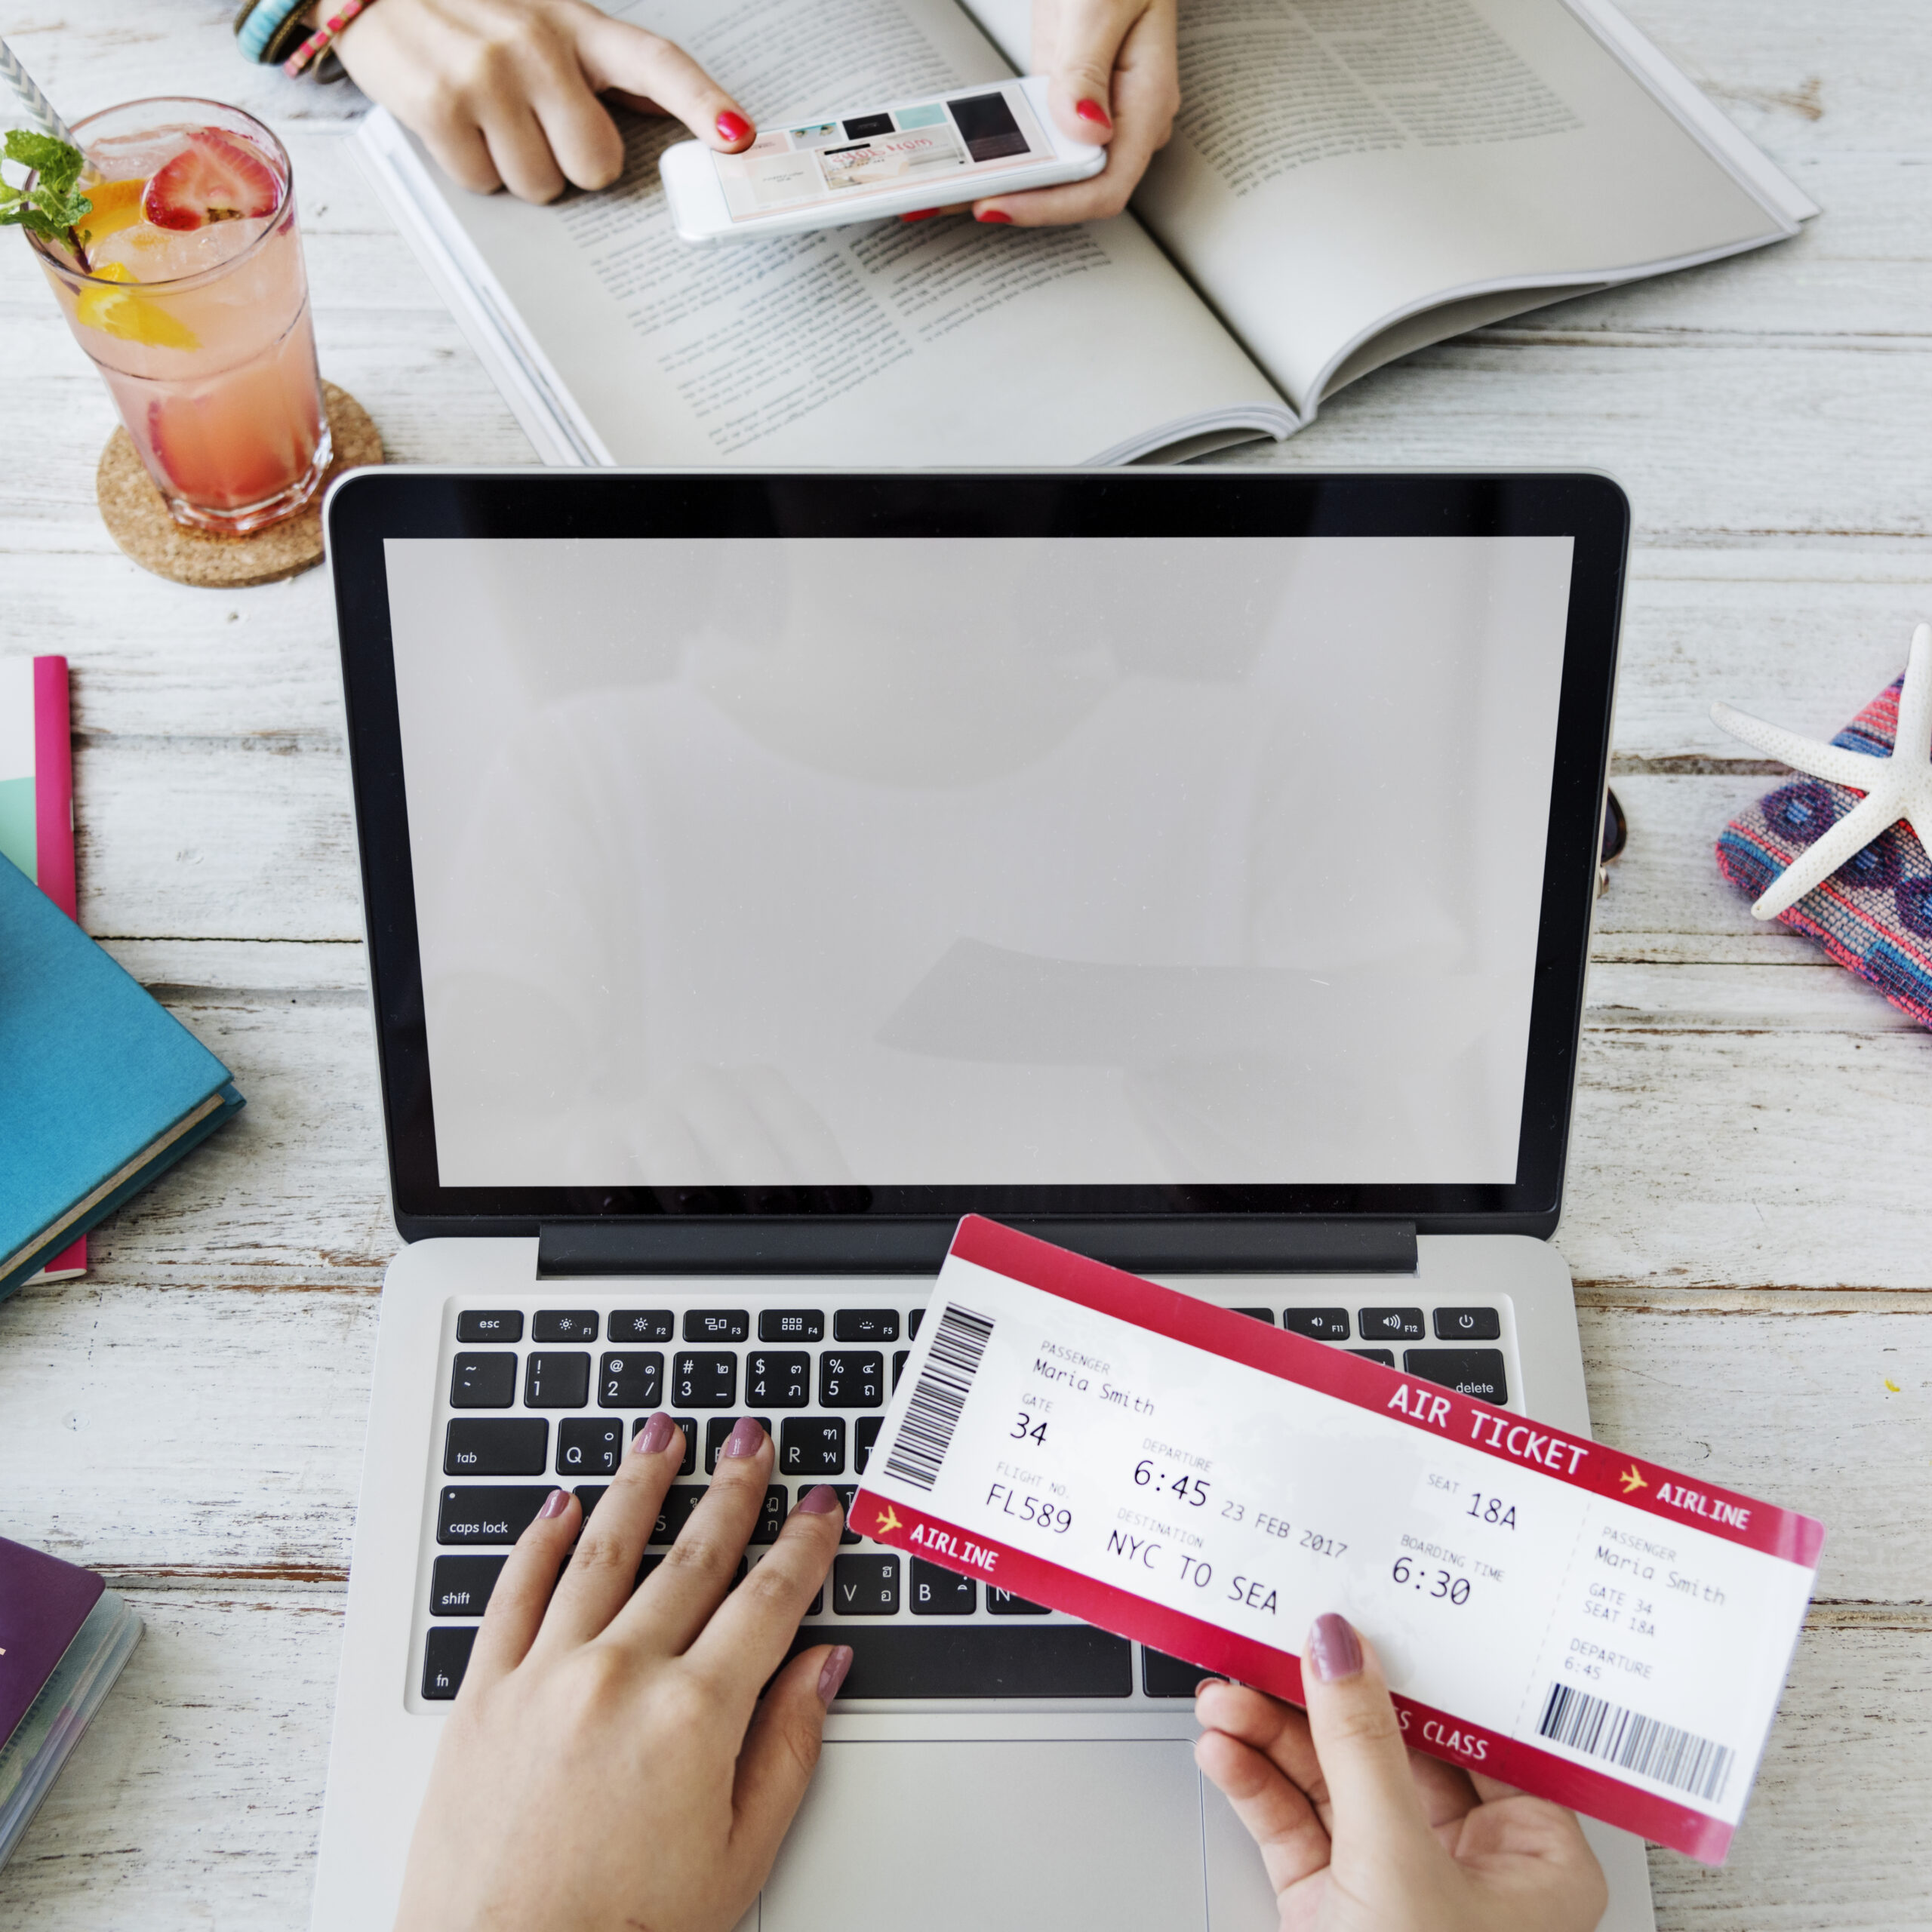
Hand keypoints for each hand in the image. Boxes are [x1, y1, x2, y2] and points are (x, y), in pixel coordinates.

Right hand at [331, 0, 754, 201]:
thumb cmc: (468, 8)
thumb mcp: (542, 16)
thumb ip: (602, 64)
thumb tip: (667, 114)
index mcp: (575, 23)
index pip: (655, 62)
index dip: (700, 102)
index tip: (737, 136)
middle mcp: (537, 43)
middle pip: (596, 164)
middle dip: (567, 162)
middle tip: (532, 125)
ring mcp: (488, 73)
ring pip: (540, 185)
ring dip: (513, 167)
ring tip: (484, 114)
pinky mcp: (440, 103)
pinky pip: (484, 183)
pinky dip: (468, 166)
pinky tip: (451, 119)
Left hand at [395, 1416, 851, 1931]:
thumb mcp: (739, 1856)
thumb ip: (789, 1748)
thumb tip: (825, 1668)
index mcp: (695, 1715)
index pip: (769, 1600)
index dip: (802, 1545)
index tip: (819, 1506)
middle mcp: (621, 1676)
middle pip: (693, 1557)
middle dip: (732, 1490)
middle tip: (752, 1439)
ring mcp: (545, 1676)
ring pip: (602, 1551)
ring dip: (639, 1485)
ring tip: (662, 1433)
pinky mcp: (482, 1694)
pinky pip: (513, 1594)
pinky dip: (538, 1542)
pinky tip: (560, 1505)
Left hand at [970, 0, 1179, 225]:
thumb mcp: (1103, 3)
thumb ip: (1088, 67)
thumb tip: (1086, 130)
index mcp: (1145, 103)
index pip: (1104, 185)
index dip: (1051, 206)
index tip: (998, 203)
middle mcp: (1123, 120)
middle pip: (1071, 189)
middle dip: (1014, 201)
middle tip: (951, 203)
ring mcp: (1092, 114)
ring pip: (1048, 172)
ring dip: (997, 184)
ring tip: (941, 192)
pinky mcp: (1062, 99)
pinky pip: (1033, 141)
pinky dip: (999, 153)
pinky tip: (961, 159)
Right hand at [1194, 1614, 1607, 1931]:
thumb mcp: (1396, 1863)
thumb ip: (1361, 1745)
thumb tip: (1341, 1647)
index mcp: (1534, 1856)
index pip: (1474, 1730)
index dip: (1417, 1666)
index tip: (1365, 1608)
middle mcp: (1469, 1865)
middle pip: (1388, 1746)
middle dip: (1317, 1699)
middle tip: (1270, 1643)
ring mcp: (1394, 1885)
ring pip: (1329, 1780)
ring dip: (1269, 1734)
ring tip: (1224, 1697)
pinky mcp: (1331, 1907)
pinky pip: (1291, 1825)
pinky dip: (1252, 1784)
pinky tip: (1223, 1749)